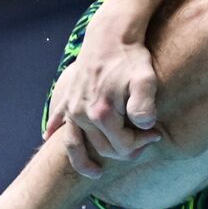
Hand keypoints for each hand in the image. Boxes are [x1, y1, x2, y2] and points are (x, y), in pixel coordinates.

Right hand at [43, 19, 161, 177]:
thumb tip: (144, 126)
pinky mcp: (66, 100)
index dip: (142, 144)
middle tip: (145, 140)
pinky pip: (58, 124)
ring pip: (74, 145)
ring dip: (84, 161)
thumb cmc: (132, 58)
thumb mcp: (146, 80)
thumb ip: (144, 105)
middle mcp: (82, 115)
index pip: (123, 146)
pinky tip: (51, 141)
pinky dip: (55, 135)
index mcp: (102, 114)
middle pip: (103, 148)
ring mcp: (71, 109)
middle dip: (126, 150)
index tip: (156, 134)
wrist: (111, 35)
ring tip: (95, 173)